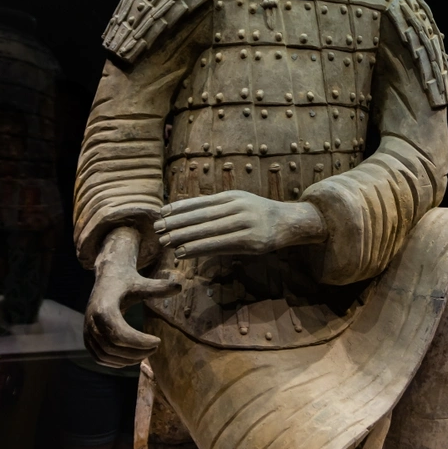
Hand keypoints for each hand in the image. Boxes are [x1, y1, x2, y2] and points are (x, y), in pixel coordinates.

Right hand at [85, 226, 180, 367]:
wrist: (107, 277)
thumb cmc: (126, 281)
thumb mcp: (142, 283)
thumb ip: (158, 288)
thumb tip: (179, 286)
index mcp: (104, 308)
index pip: (120, 334)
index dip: (139, 342)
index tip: (158, 341)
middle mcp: (92, 321)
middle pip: (113, 347)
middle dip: (136, 352)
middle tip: (154, 349)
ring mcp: (87, 331)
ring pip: (105, 355)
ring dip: (127, 360)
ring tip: (145, 354)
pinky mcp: (87, 338)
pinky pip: (99, 357)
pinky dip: (115, 362)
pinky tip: (132, 358)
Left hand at [154, 191, 326, 258]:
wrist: (290, 222)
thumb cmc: (259, 214)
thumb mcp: (240, 202)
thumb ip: (218, 207)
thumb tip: (188, 214)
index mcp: (232, 196)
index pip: (200, 202)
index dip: (179, 208)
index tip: (161, 213)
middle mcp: (237, 207)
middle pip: (201, 216)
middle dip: (177, 223)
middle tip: (157, 230)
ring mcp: (244, 224)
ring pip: (208, 231)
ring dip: (184, 237)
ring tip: (166, 242)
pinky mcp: (250, 242)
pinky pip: (219, 245)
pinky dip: (198, 249)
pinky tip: (184, 252)